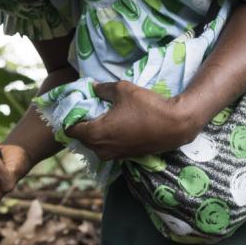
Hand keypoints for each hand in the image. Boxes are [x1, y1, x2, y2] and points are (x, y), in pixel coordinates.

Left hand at [66, 81, 195, 159]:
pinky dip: (106, 137)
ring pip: (95, 144)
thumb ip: (103, 89)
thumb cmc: (146, 106)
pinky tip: (114, 123)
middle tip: (88, 107)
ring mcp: (114, 156)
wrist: (175, 125)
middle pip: (82, 137)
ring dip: (95, 131)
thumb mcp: (122, 90)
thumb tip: (93, 87)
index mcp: (96, 134)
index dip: (70, 116)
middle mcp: (101, 150)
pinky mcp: (126, 157)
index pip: (70, 129)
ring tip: (101, 114)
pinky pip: (108, 147)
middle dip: (82, 123)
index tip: (76, 105)